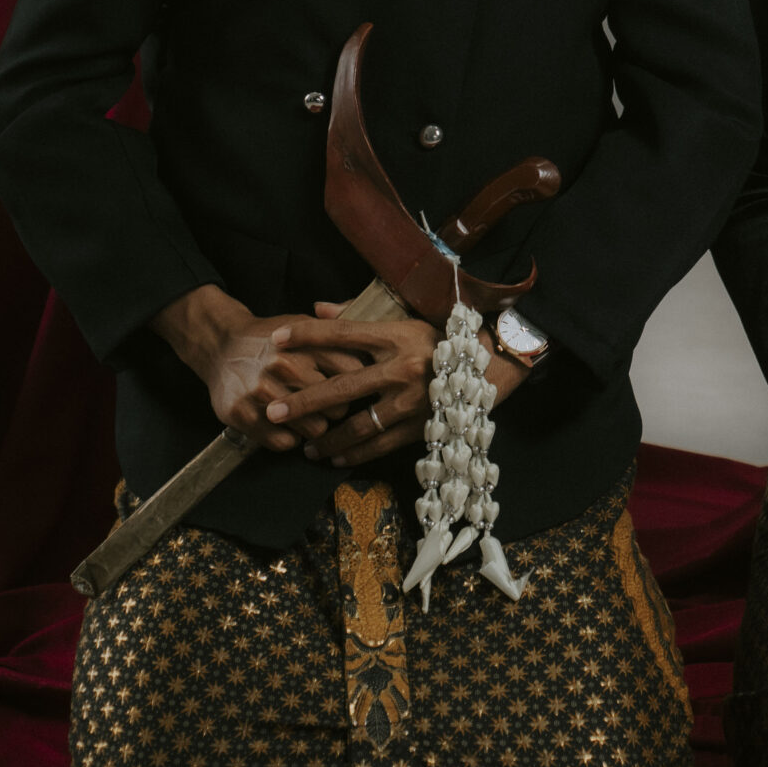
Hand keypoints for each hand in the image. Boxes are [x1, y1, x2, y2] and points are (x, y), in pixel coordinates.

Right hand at [150, 284, 369, 454]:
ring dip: (316, 428)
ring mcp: (262, 391)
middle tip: (330, 408)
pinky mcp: (243, 413)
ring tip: (309, 419)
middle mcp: (285, 365)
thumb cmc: (272, 339)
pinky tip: (287, 428)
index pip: (353, 373)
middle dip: (338, 410)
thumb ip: (340, 333)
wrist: (221, 345)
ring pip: (314, 429)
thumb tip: (376, 342)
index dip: (359, 384)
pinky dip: (290, 439)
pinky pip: (284, 442)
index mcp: (306, 343)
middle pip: (338, 406)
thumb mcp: (305, 325)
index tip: (357, 389)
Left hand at [260, 303, 444, 465]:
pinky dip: (357, 454)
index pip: (344, 333)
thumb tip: (317, 308)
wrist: (494, 362)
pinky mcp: (424, 426)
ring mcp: (414, 400)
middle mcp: (403, 368)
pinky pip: (382, 445)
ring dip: (328, 440)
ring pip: (359, 425)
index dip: (308, 336)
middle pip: (343, 387)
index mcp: (398, 335)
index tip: (277, 341)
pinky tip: (337, 459)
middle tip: (273, 412)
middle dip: (304, 402)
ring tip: (305, 448)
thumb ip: (359, 312)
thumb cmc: (444, 335)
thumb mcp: (406, 317)